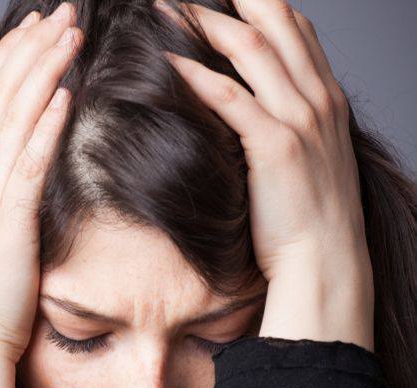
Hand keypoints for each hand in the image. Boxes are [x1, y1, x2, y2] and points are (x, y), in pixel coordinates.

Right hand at [0, 3, 82, 387]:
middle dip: (28, 49)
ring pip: (10, 119)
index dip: (6, 60)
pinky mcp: (4, 224)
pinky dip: (45, 125)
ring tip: (69, 34)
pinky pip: (26, 163)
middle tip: (59, 13)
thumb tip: (0, 170)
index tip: (32, 29)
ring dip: (41, 71)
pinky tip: (66, 94)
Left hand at [157, 0, 373, 349]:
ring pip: (251, 49)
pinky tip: (167, 61)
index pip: (294, 28)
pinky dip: (197, 75)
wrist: (324, 259)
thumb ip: (283, 120)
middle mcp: (316, 98)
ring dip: (204, 23)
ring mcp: (299, 119)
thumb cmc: (306, 215)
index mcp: (324, 97)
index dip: (257, 3)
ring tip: (165, 9)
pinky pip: (231, 98)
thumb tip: (243, 102)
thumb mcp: (306, 155)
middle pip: (273, 23)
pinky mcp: (275, 147)